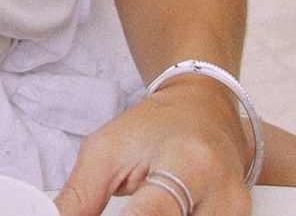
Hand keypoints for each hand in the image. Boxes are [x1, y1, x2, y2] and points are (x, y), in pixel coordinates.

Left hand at [55, 79, 250, 214]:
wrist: (206, 114)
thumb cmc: (154, 127)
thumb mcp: (108, 148)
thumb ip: (81, 193)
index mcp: (187, 163)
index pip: (154, 214)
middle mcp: (223, 195)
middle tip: (118, 210)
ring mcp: (238, 214)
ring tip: (135, 205)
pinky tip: (154, 213)